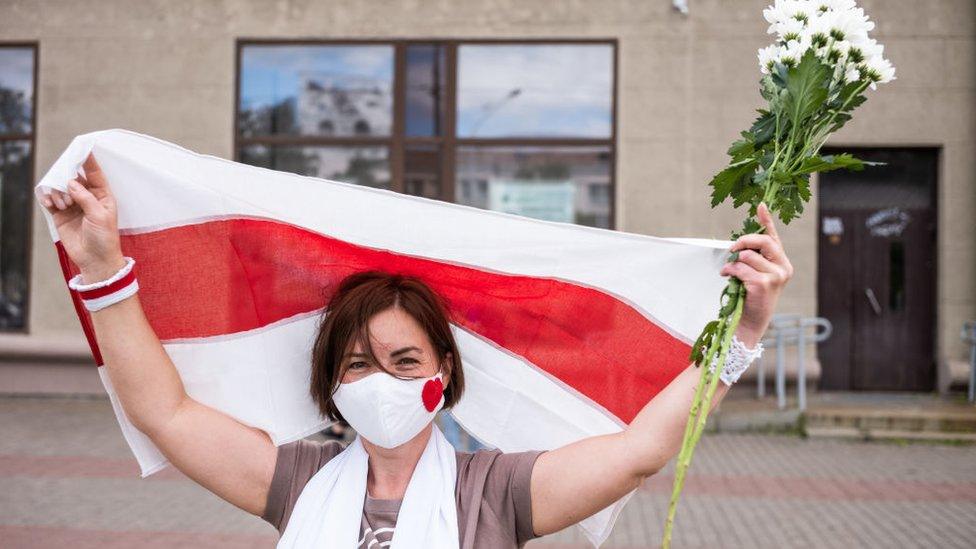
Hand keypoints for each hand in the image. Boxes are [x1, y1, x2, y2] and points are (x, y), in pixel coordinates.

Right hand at [37, 153, 124, 281]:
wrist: (95, 260)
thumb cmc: (104, 238)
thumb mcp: (100, 216)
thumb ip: (86, 198)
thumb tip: (71, 183)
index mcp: (102, 196)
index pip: (95, 174)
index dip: (89, 161)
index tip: (84, 148)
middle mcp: (87, 198)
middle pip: (74, 178)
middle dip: (68, 177)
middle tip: (66, 183)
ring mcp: (73, 205)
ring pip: (60, 188)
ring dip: (59, 192)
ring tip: (64, 204)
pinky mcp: (60, 214)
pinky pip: (50, 200)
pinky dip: (48, 198)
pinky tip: (50, 202)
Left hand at [719, 202, 793, 346]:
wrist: (749, 322)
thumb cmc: (750, 297)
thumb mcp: (754, 274)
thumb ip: (752, 258)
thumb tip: (739, 243)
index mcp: (781, 262)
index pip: (774, 237)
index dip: (766, 220)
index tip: (760, 205)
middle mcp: (783, 268)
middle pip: (762, 241)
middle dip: (743, 241)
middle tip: (732, 249)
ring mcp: (776, 276)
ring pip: (748, 256)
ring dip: (734, 263)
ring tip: (729, 271)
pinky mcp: (765, 284)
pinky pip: (741, 268)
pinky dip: (730, 271)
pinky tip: (727, 277)